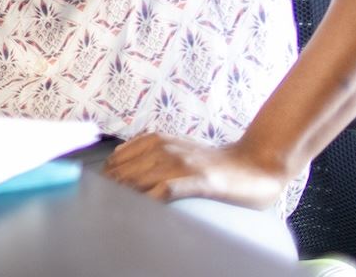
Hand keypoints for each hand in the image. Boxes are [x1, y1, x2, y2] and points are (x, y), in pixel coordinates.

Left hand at [103, 133, 290, 209]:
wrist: (255, 164)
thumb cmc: (212, 163)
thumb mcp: (175, 151)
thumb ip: (147, 157)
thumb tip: (116, 172)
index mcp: (154, 140)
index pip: (114, 162)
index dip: (105, 181)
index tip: (101, 198)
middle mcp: (163, 148)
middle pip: (121, 173)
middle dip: (110, 192)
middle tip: (107, 211)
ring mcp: (180, 163)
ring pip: (137, 180)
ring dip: (125, 198)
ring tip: (120, 215)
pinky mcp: (198, 180)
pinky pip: (165, 190)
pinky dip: (151, 200)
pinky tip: (146, 210)